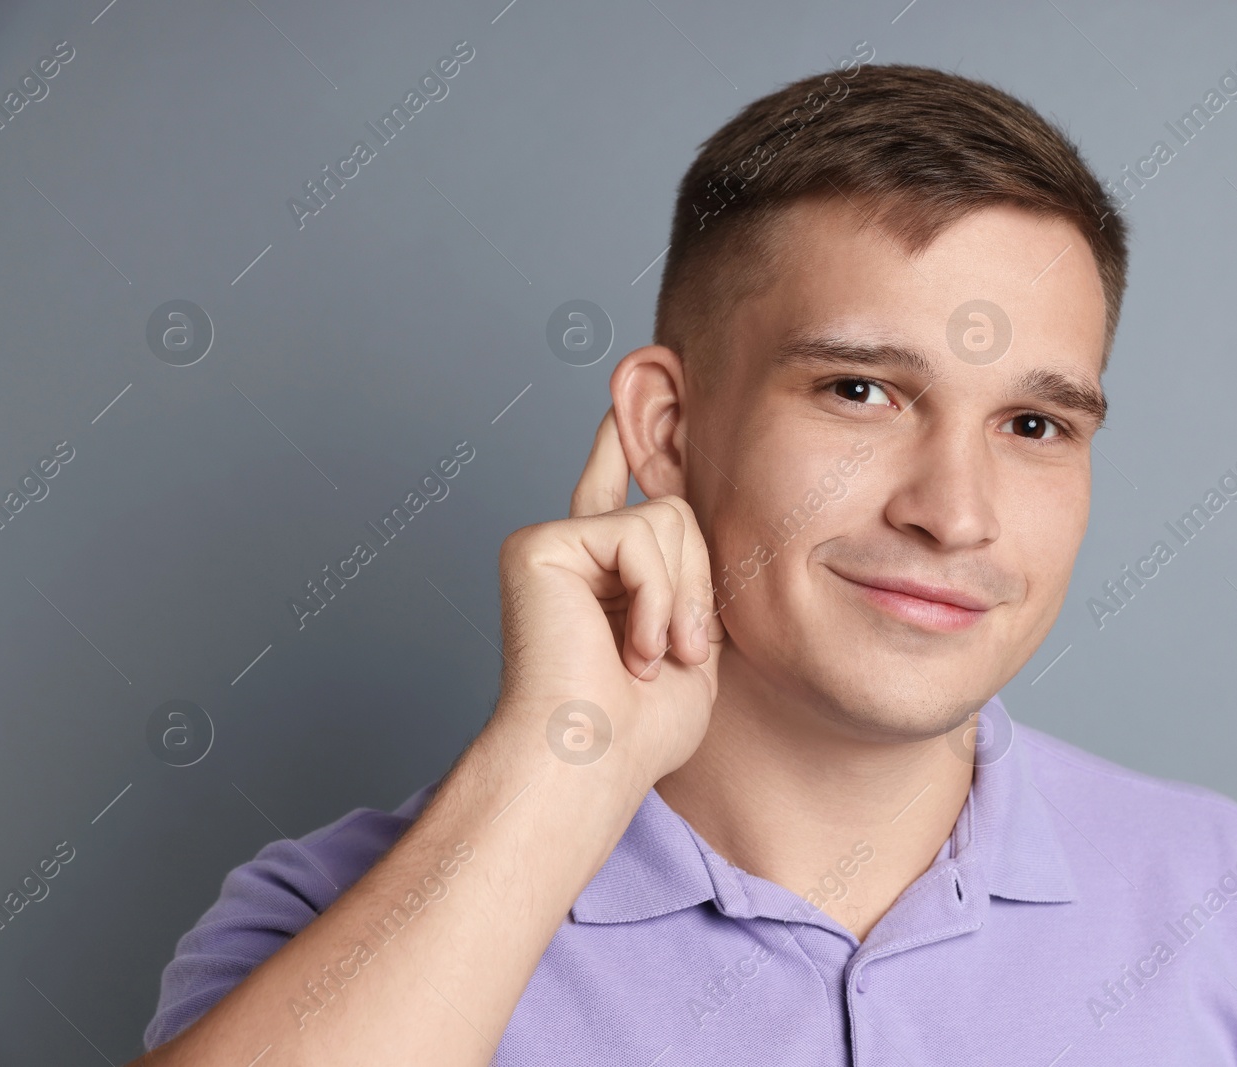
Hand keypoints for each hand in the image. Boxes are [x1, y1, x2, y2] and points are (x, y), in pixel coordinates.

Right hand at [491, 407, 722, 789]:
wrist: (592, 763)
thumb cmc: (639, 729)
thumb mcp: (690, 640)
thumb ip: (691, 576)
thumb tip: (683, 505)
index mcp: (602, 578)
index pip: (616, 497)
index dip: (617, 448)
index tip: (616, 401)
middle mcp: (571, 552)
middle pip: (677, 512)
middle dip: (698, 587)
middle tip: (678, 653)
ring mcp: (551, 545)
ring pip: (667, 518)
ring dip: (680, 600)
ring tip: (651, 657)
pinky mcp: (538, 544)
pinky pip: (638, 534)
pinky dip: (655, 597)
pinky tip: (632, 647)